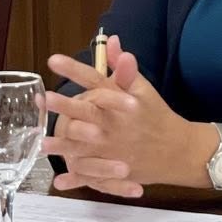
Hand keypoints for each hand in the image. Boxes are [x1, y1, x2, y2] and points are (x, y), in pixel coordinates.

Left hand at [42, 38, 210, 196]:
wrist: (179, 151)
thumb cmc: (157, 116)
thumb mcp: (144, 90)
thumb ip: (124, 69)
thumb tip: (111, 40)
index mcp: (121, 100)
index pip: (96, 80)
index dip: (74, 69)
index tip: (53, 60)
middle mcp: (115, 123)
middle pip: (88, 112)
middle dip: (66, 106)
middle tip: (45, 98)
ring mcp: (114, 148)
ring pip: (86, 146)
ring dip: (64, 145)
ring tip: (43, 142)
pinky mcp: (115, 169)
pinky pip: (92, 176)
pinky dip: (76, 180)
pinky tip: (59, 181)